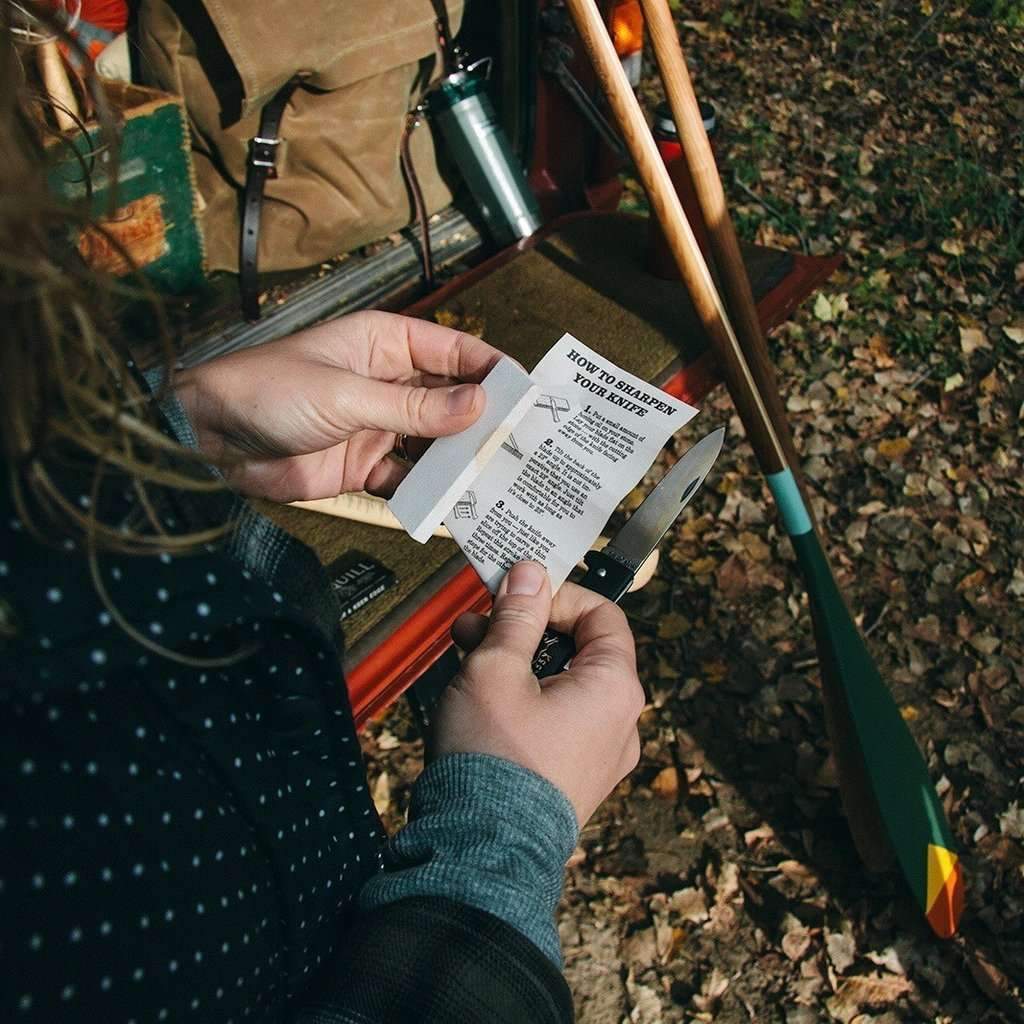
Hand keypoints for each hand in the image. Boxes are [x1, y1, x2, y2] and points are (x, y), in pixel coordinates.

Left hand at [174, 310, 502, 500]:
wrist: (208, 439)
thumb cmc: (269, 391)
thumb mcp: (347, 394)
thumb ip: (414, 406)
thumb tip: (478, 404)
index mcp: (385, 344)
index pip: (454, 349)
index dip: (491, 369)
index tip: (528, 393)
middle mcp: (388, 381)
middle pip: (450, 398)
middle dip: (484, 418)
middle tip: (525, 441)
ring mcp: (377, 425)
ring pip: (434, 440)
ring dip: (461, 457)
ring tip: (501, 474)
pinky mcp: (363, 465)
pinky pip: (407, 478)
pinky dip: (428, 490)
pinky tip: (454, 502)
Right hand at [436, 561, 643, 826]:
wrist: (480, 853)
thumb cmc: (493, 759)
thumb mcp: (496, 669)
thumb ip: (516, 617)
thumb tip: (530, 574)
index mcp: (614, 689)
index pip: (603, 615)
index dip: (558, 596)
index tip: (516, 593)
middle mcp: (619, 723)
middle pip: (580, 650)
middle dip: (526, 629)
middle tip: (479, 621)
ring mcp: (599, 755)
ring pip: (562, 686)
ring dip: (518, 662)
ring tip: (466, 655)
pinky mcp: (573, 778)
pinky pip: (556, 721)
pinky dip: (524, 700)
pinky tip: (480, 696)